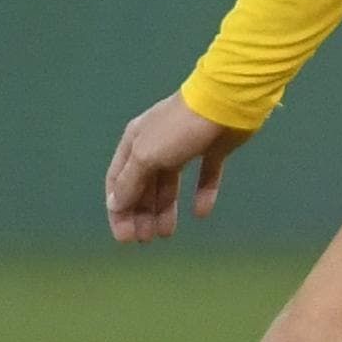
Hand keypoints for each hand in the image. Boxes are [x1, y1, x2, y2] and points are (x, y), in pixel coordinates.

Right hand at [106, 95, 252, 243]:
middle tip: (146, 240)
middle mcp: (157, 144)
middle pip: (144, 185)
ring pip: (170, 184)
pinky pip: (205, 175)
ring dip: (166, 208)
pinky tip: (201, 213)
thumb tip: (115, 204)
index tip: (124, 237)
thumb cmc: (180, 127)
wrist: (227, 101)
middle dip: (142, 213)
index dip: (119, 210)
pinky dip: (202, 194)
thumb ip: (130, 182)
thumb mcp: (146, 155)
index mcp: (135, 142)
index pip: (118, 182)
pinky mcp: (213, 147)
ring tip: (166, 234)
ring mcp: (186, 145)